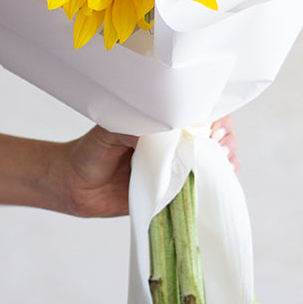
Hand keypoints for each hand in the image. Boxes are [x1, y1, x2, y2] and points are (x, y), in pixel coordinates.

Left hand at [57, 116, 239, 218]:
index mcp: (161, 123)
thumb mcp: (108, 131)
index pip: (199, 112)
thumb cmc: (91, 151)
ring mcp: (177, 167)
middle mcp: (174, 143)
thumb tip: (160, 129)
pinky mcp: (174, 191)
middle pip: (215, 135)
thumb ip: (131, 127)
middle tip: (218, 143)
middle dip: (225, 137)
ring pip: (216, 159)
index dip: (215, 115)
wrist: (75, 186)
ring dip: (226, 158)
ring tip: (222, 160)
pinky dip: (220, 181)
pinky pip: (204, 185)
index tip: (214, 124)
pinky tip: (222, 178)